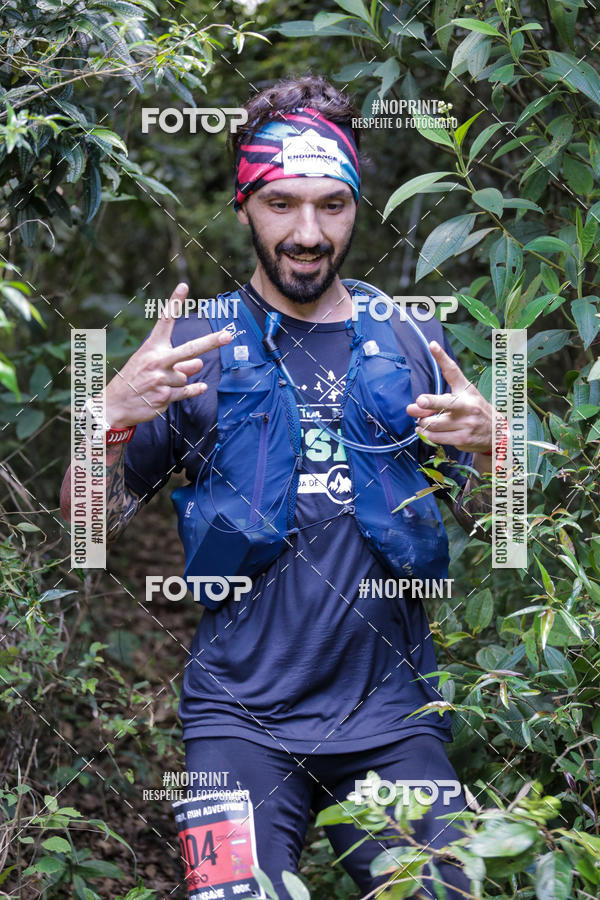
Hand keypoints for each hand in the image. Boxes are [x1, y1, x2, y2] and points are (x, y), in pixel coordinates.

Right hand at [105, 282, 231, 427]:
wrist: (115, 403)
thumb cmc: (135, 379)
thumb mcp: (151, 364)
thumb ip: (178, 362)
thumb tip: (199, 363)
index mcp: (152, 347)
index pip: (165, 321)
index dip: (175, 302)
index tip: (184, 286)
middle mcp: (157, 360)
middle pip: (189, 349)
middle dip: (210, 342)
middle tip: (227, 336)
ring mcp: (161, 379)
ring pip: (185, 376)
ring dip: (178, 380)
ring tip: (160, 384)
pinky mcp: (164, 396)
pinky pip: (186, 391)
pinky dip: (193, 389)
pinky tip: (201, 387)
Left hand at [405, 340, 493, 454]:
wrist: (496, 433)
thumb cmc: (473, 410)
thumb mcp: (460, 397)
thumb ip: (434, 399)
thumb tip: (411, 408)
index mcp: (466, 390)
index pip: (453, 371)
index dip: (441, 357)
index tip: (432, 345)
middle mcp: (467, 405)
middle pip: (444, 402)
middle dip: (429, 402)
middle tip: (419, 402)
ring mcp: (466, 423)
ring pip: (433, 423)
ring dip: (423, 422)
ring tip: (424, 420)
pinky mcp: (462, 439)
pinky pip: (435, 437)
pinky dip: (426, 433)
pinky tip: (425, 430)